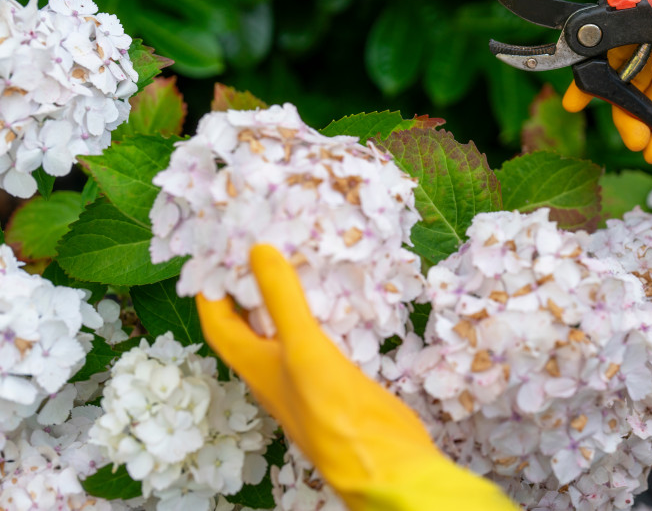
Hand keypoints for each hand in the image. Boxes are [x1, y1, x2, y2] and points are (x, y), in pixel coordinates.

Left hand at [196, 245, 516, 510]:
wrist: (384, 462)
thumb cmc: (335, 413)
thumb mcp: (303, 347)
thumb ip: (282, 299)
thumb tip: (256, 251)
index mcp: (255, 367)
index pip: (218, 322)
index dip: (211, 288)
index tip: (218, 252)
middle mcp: (274, 372)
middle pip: (250, 324)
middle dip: (249, 286)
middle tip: (261, 245)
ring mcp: (306, 378)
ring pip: (285, 331)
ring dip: (286, 299)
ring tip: (297, 260)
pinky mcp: (337, 382)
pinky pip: (318, 339)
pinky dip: (319, 315)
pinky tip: (337, 300)